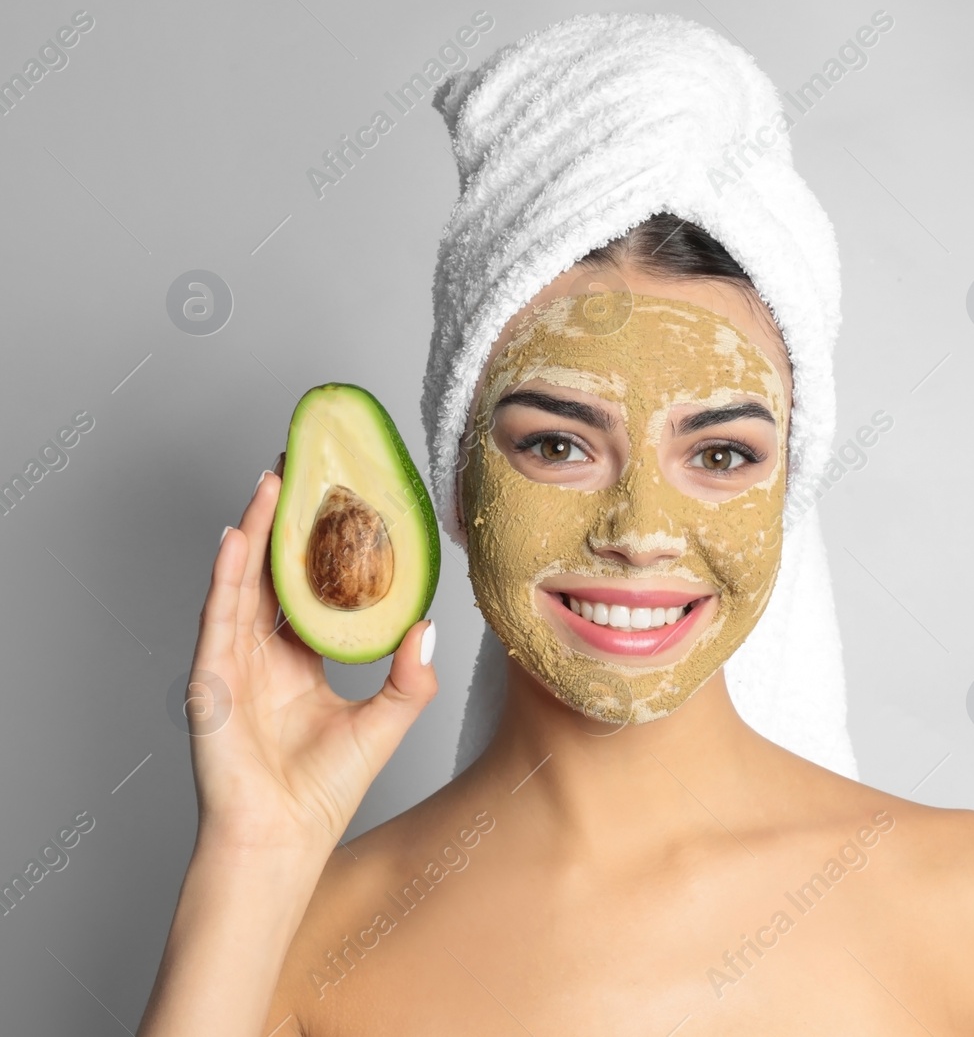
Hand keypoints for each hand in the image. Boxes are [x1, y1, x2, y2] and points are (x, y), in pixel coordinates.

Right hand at [186, 455, 438, 858]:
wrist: (284, 839)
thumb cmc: (325, 792)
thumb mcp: (388, 721)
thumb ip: (412, 676)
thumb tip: (431, 626)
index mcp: (301, 661)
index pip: (309, 588)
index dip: (320, 545)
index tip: (338, 499)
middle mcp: (263, 655)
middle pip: (272, 572)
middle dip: (284, 520)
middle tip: (301, 466)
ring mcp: (232, 663)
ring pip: (243, 582)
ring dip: (255, 530)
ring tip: (272, 482)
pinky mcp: (211, 679)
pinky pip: (218, 616)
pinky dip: (226, 576)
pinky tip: (237, 537)